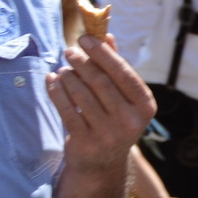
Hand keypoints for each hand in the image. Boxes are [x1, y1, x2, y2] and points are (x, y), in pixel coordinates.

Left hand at [47, 35, 155, 171]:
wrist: (103, 163)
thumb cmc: (113, 119)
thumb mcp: (122, 97)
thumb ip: (116, 67)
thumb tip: (106, 35)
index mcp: (145, 106)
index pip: (123, 73)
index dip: (102, 53)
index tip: (84, 38)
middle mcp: (130, 121)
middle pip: (100, 82)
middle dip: (81, 62)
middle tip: (68, 51)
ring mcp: (108, 133)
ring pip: (81, 94)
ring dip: (68, 76)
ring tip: (62, 69)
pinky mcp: (86, 142)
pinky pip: (66, 109)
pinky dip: (56, 91)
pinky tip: (52, 80)